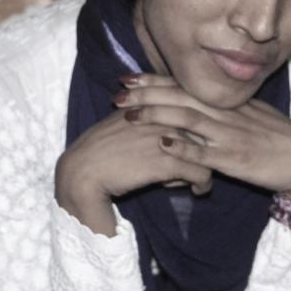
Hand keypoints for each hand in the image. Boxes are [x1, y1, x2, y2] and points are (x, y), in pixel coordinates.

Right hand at [55, 105, 211, 235]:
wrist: (84, 172)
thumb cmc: (102, 145)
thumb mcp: (125, 117)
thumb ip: (145, 109)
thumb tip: (162, 112)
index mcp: (155, 99)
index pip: (192, 102)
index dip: (200, 120)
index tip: (199, 136)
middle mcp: (166, 114)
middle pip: (203, 126)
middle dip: (204, 143)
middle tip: (198, 158)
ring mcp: (169, 137)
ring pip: (206, 150)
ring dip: (204, 164)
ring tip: (193, 177)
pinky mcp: (168, 163)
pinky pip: (201, 173)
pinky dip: (203, 184)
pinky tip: (197, 190)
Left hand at [116, 73, 290, 211]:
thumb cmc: (276, 137)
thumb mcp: (248, 115)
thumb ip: (220, 110)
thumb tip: (194, 105)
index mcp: (225, 102)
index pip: (184, 85)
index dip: (154, 81)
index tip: (128, 77)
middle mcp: (224, 113)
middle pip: (179, 97)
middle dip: (145, 94)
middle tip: (117, 92)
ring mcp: (228, 135)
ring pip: (187, 119)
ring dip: (156, 115)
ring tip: (128, 115)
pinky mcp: (235, 159)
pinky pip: (205, 154)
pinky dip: (184, 148)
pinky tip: (163, 144)